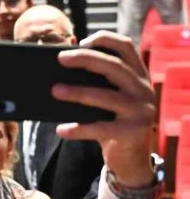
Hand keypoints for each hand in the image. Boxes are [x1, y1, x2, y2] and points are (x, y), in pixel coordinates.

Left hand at [52, 31, 156, 187]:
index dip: (105, 40)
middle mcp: (143, 89)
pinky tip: (61, 129)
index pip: (126, 47)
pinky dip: (79, 129)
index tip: (81, 41)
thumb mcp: (107, 98)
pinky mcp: (133, 132)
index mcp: (137, 75)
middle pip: (115, 67)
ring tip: (54, 90)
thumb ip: (93, 80)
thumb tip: (64, 57)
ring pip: (107, 96)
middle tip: (60, 58)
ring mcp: (141, 110)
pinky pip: (102, 128)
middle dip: (86, 59)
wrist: (131, 158)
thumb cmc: (112, 122)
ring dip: (78, 92)